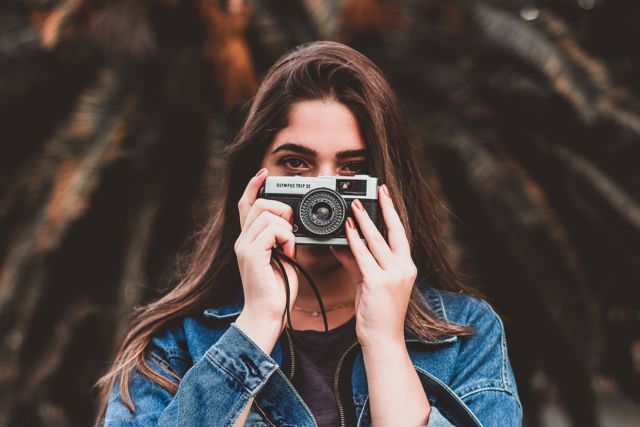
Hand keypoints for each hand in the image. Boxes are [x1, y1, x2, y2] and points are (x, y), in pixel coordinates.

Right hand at [234, 168, 297, 331]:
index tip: (265, 173)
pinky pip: (273, 229)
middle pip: (260, 204)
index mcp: (248, 240)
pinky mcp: (251, 253)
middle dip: (282, 210)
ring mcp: (244, 246)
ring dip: (287, 227)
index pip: (246, 204)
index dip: (253, 185)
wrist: (267, 315)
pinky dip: (287, 238)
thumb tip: (291, 225)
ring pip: (267, 214)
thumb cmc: (276, 291)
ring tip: (289, 247)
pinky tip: (288, 253)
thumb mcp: (282, 258)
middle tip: (291, 231)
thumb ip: (281, 239)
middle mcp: (242, 240)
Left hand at [330, 184, 416, 347]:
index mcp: (406, 268)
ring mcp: (393, 276)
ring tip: (355, 206)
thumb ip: (356, 262)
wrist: (383, 340)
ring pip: (378, 241)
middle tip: (375, 190)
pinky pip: (364, 257)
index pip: (400, 234)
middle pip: (394, 232)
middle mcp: (404, 269)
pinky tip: (348, 230)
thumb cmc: (378, 314)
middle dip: (384, 208)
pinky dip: (355, 242)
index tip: (386, 195)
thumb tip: (342, 243)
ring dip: (365, 221)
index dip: (393, 213)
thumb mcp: (368, 283)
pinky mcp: (379, 283)